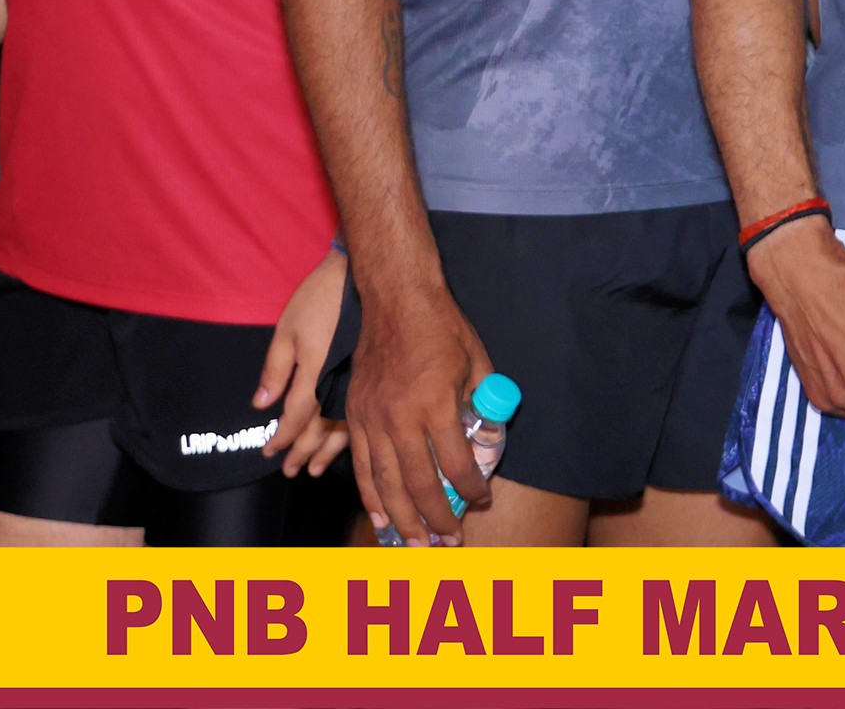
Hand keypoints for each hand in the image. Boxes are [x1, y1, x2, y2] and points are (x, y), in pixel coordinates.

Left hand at [257, 248, 353, 478]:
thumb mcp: (287, 329)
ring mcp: (358, 384)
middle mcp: (337, 387)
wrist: (365, 277)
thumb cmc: (320, 299)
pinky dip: (350, 434)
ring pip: (342, 429)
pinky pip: (361, 417)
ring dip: (326, 451)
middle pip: (317, 430)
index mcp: (313, 376)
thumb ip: (275, 369)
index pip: (294, 419)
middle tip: (290, 471)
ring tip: (315, 469)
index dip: (281, 438)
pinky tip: (344, 443)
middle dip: (302, 452)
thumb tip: (262, 404)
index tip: (269, 453)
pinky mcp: (372, 378)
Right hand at [346, 278, 491, 544]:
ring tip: (415, 544)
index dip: (472, 490)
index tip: (482, 501)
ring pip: (385, 483)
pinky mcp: (355, 415)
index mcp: (437, 405)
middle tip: (447, 543)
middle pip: (418, 484)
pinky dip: (370, 495)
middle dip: (435, 519)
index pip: (457, 464)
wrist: (395, 298)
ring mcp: (374, 419)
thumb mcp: (477, 362)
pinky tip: (380, 516)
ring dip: (401, 519)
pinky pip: (361, 465)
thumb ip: (484, 403)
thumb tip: (488, 438)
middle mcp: (402, 418)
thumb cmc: (442, 327)